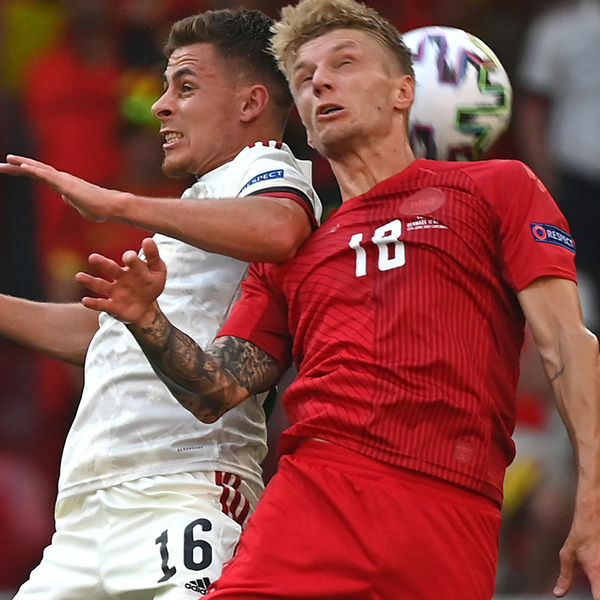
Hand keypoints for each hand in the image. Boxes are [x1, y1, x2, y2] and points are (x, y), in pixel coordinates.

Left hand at [0, 154, 118, 221]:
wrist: (112, 207)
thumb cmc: (100, 209)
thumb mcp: (81, 207)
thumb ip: (71, 201)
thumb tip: (64, 197)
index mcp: (64, 185)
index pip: (41, 176)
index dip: (26, 171)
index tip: (11, 169)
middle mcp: (63, 179)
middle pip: (37, 170)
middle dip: (18, 166)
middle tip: (1, 164)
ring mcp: (64, 180)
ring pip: (40, 170)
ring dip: (22, 165)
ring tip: (7, 160)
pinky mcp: (66, 185)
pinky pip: (47, 176)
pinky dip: (34, 170)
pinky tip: (22, 167)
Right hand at [76, 238, 166, 324]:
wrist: (145, 307)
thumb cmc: (150, 284)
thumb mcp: (157, 271)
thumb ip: (153, 257)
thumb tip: (148, 240)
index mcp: (132, 267)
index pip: (132, 261)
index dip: (131, 258)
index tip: (129, 256)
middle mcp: (120, 277)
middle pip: (111, 269)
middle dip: (102, 264)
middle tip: (93, 258)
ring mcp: (115, 291)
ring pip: (101, 285)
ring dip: (90, 281)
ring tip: (79, 277)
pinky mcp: (112, 306)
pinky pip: (101, 304)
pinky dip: (93, 303)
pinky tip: (85, 300)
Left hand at [553, 490, 599, 597]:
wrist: (594, 516)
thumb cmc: (580, 535)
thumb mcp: (568, 554)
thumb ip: (565, 576)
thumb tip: (557, 593)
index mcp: (596, 572)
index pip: (599, 598)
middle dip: (598, 593)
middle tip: (591, 591)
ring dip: (599, 584)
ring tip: (592, 572)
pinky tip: (596, 569)